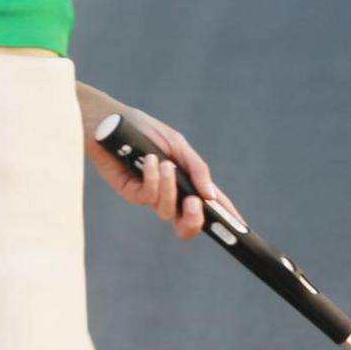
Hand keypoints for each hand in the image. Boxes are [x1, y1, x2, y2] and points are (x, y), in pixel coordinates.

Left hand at [81, 95, 237, 241]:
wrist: (110, 122)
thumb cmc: (144, 130)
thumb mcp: (177, 145)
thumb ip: (196, 169)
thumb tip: (211, 196)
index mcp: (187, 180)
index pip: (210, 204)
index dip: (226, 218)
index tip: (240, 228)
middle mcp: (171, 192)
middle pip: (187, 224)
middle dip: (195, 220)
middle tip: (196, 204)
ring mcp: (151, 195)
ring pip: (167, 211)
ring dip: (169, 188)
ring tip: (164, 164)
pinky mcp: (131, 192)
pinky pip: (147, 197)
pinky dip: (151, 178)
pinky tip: (148, 160)